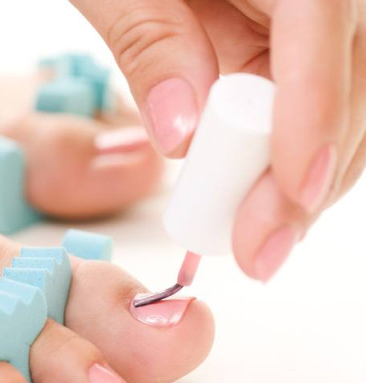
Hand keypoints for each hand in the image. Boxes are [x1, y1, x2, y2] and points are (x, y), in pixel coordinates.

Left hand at [72, 0, 365, 280]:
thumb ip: (150, 40)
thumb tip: (182, 132)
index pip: (322, 23)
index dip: (311, 119)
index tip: (288, 197)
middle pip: (349, 78)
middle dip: (306, 173)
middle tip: (257, 246)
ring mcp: (315, 9)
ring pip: (342, 98)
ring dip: (301, 173)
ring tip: (256, 235)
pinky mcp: (292, 32)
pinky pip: (307, 94)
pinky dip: (282, 148)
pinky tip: (257, 194)